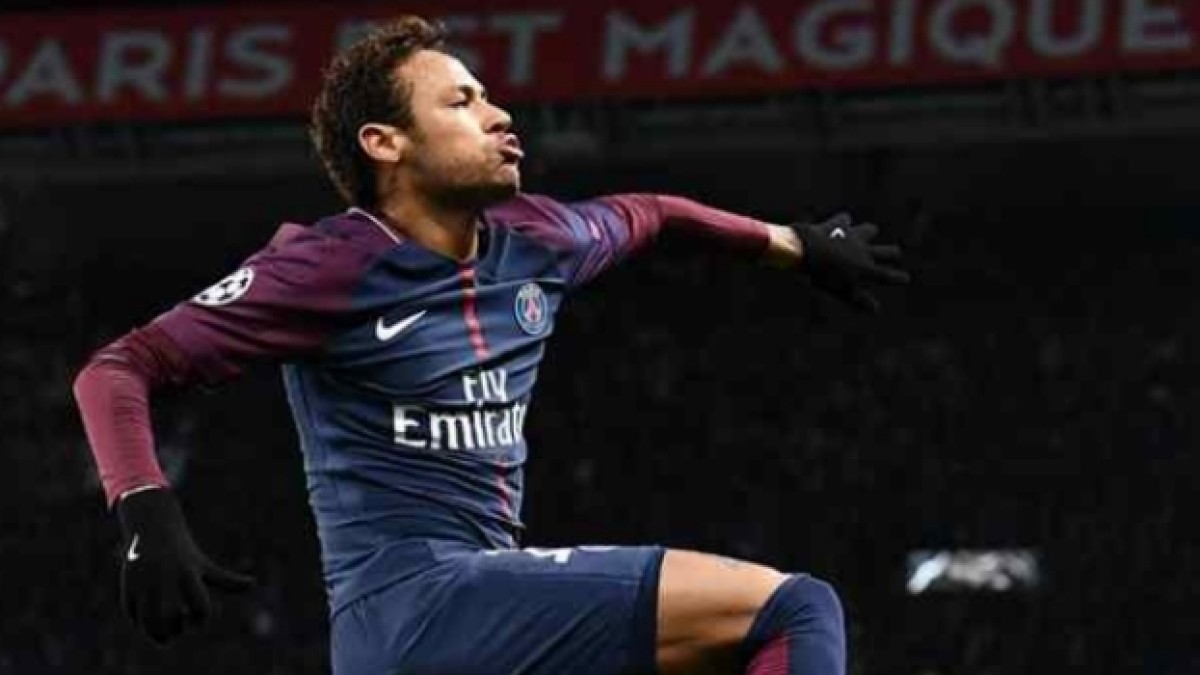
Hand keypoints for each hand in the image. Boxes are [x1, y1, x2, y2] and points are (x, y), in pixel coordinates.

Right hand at [116, 488, 253, 644]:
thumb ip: (227, 580)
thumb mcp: (205, 566)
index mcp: (189, 574)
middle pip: (173, 616)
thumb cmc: (184, 554)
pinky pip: (132, 613)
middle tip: (177, 630)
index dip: (200, 618)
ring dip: (155, 634)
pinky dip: (139, 624)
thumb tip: (253, 585)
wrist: (152, 529)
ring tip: (162, 637)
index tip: (196, 618)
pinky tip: (146, 623)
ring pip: (148, 619)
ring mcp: (145, 581)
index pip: (200, 607)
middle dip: (176, 629)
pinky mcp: (129, 584)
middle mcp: (167, 577)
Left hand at [794, 213, 908, 311]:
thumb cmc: (824, 276)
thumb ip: (860, 300)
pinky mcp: (839, 225)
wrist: (808, 250)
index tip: (905, 278)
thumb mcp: (842, 292)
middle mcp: (865, 251)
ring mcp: (853, 236)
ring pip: (870, 230)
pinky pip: (845, 219)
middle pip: (889, 251)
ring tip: (868, 233)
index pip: (888, 275)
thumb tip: (876, 309)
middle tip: (893, 254)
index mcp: (867, 269)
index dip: (898, 278)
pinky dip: (843, 222)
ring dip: (869, 233)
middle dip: (892, 253)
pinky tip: (841, 222)